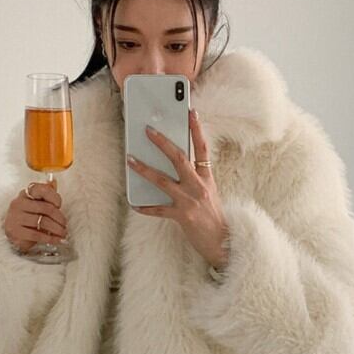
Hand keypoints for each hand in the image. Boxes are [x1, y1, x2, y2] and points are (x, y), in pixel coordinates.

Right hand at [4, 179, 69, 253]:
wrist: (14, 233)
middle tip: (65, 224)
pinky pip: (36, 235)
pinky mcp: (15, 231)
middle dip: (59, 218)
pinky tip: (57, 240)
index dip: (54, 197)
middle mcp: (18, 203)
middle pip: (46, 208)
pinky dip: (50, 238)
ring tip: (63, 233)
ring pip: (43, 222)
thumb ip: (46, 193)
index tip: (60, 205)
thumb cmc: (29, 217)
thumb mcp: (38, 204)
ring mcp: (15, 217)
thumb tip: (53, 181)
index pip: (41, 189)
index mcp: (25, 194)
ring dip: (57, 229)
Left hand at [126, 109, 229, 268]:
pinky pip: (159, 210)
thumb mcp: (209, 193)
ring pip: (162, 180)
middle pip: (179, 158)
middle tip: (148, 130)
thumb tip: (175, 165)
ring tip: (130, 160)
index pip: (202, 148)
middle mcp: (199, 186)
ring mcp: (190, 201)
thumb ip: (196, 179)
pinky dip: (145, 208)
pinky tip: (134, 204)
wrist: (223, 241)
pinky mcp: (182, 216)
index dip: (196, 129)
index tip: (190, 112)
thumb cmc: (214, 217)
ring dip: (144, 169)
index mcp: (207, 178)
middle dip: (162, 143)